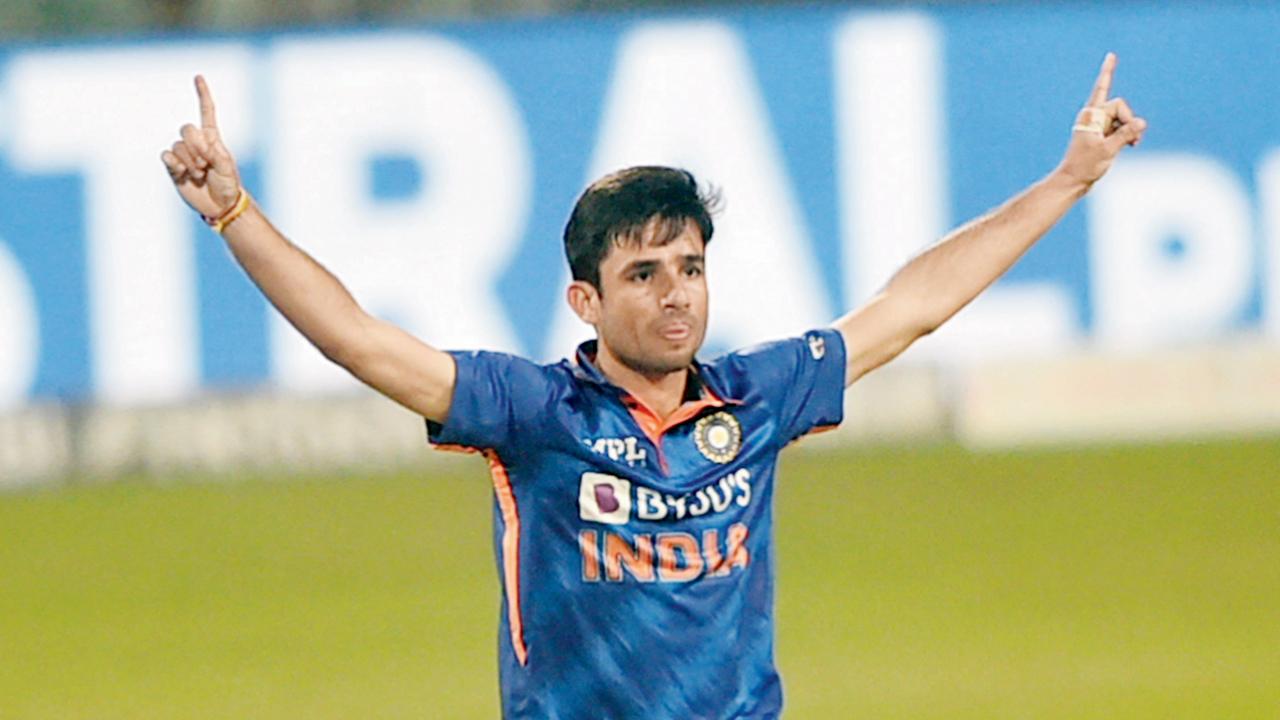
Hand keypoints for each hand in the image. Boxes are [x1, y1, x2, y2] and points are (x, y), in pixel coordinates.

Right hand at [160, 75, 241, 217]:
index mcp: (212, 139)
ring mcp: (184, 155)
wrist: (220, 205)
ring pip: (177, 146)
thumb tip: (199, 142)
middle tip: (206, 165)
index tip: (198, 77)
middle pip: (186, 129)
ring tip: (199, 174)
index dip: (202, 95)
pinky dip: (174, 164)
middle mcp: (197, 144)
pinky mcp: (173, 167)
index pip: (206, 112)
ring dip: (189, 161)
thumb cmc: (228, 185)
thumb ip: (214, 153)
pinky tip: (183, 173)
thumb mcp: (227, 168)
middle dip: (196, 147)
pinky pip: (166, 156)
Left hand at [1056, 53, 1147, 188]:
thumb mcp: (1108, 150)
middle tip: (1133, 139)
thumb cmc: (1085, 166)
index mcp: (1090, 116)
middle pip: (1120, 107)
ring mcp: (1099, 126)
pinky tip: (1131, 146)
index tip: (1111, 55)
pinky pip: (1122, 128)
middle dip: (1130, 120)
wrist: (1074, 181)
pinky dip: (1129, 135)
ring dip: (1131, 129)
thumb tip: (1141, 122)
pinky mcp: (1103, 135)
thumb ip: (1126, 134)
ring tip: (1132, 146)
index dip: (1107, 72)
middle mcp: (1094, 117)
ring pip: (1123, 118)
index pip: (1101, 89)